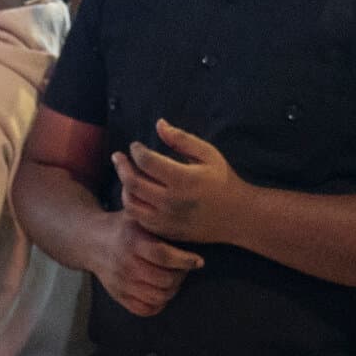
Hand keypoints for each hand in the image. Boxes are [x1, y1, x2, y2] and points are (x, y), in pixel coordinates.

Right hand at [91, 210, 203, 317]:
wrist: (91, 241)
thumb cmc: (123, 227)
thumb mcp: (137, 215)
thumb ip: (157, 218)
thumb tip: (186, 217)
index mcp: (132, 241)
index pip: (163, 255)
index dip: (185, 260)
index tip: (198, 261)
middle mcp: (125, 264)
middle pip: (164, 280)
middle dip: (181, 275)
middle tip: (184, 268)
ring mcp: (121, 283)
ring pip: (158, 297)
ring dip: (172, 290)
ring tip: (174, 278)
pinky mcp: (118, 296)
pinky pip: (145, 310)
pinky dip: (158, 304)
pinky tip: (160, 290)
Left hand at [113, 118, 249, 244]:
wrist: (238, 216)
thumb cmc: (223, 180)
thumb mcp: (208, 154)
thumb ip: (182, 139)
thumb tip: (159, 124)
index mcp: (183, 179)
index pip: (147, 161)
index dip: (136, 150)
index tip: (135, 146)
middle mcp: (172, 201)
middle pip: (133, 182)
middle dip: (121, 166)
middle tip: (117, 157)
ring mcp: (168, 219)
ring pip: (131, 203)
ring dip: (124, 187)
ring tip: (125, 175)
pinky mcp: (167, 231)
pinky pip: (140, 219)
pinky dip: (133, 205)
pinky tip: (136, 194)